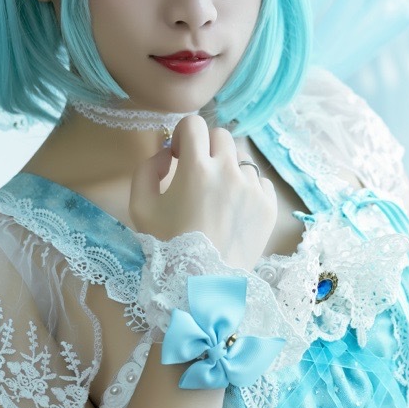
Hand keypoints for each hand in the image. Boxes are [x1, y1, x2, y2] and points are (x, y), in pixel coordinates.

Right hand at [128, 115, 276, 270]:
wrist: (203, 283)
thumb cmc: (168, 245)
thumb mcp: (140, 206)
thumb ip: (147, 169)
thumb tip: (167, 153)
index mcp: (196, 167)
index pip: (194, 124)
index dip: (183, 135)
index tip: (181, 155)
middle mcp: (229, 171)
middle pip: (221, 135)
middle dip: (207, 147)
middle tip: (197, 172)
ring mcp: (252, 188)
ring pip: (241, 158)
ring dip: (228, 167)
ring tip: (217, 195)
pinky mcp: (268, 205)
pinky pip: (259, 182)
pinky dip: (247, 188)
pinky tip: (233, 208)